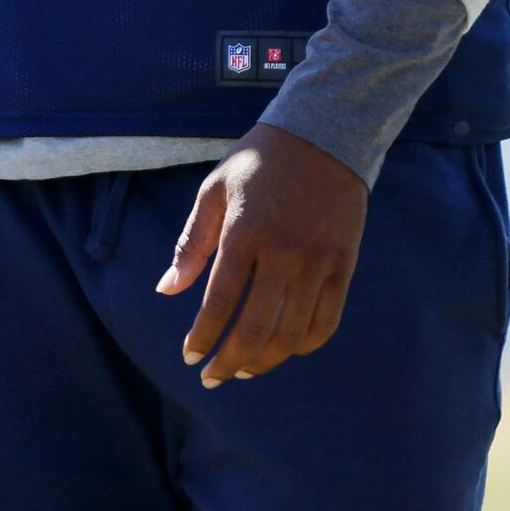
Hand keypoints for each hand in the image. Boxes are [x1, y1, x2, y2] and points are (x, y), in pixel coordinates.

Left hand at [158, 124, 368, 388]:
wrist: (324, 133)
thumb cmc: (260, 161)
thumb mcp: (214, 190)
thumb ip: (191, 242)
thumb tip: (166, 290)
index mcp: (244, 232)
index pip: (219, 302)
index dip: (202, 337)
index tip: (190, 356)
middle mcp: (283, 252)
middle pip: (254, 328)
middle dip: (229, 362)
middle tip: (213, 377)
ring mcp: (317, 261)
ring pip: (291, 334)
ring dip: (265, 361)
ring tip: (246, 370)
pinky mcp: (344, 264)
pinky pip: (326, 321)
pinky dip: (305, 344)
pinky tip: (286, 350)